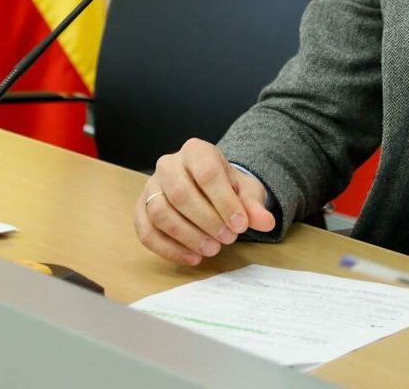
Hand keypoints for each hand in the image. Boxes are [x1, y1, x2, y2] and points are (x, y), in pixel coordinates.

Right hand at [134, 138, 276, 265]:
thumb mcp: (245, 190)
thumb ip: (254, 205)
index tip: (241, 225)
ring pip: (160, 212)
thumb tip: (266, 223)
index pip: (207, 174)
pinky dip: (168, 249)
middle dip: (207, 221)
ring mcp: (151, 186)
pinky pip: (146, 231)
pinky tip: (192, 257)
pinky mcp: (141, 208)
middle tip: (228, 239)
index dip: (225, 202)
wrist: (207, 185)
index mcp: (196, 150)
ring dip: (187, 236)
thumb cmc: (225, 186)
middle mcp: (168, 164)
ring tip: (212, 249)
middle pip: (180, 194)